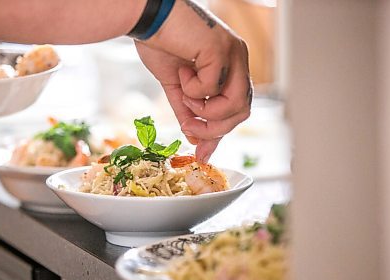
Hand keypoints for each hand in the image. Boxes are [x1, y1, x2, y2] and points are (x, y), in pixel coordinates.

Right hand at [134, 0, 251, 161]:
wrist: (147, 18)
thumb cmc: (161, 44)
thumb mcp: (177, 87)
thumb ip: (189, 112)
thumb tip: (195, 140)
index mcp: (231, 66)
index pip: (237, 108)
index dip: (219, 132)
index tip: (201, 152)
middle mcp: (238, 59)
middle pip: (242, 111)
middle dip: (214, 128)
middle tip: (188, 125)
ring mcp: (233, 53)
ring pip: (236, 104)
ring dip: (205, 110)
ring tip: (185, 95)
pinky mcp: (221, 49)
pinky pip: (214, 87)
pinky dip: (194, 89)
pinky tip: (183, 71)